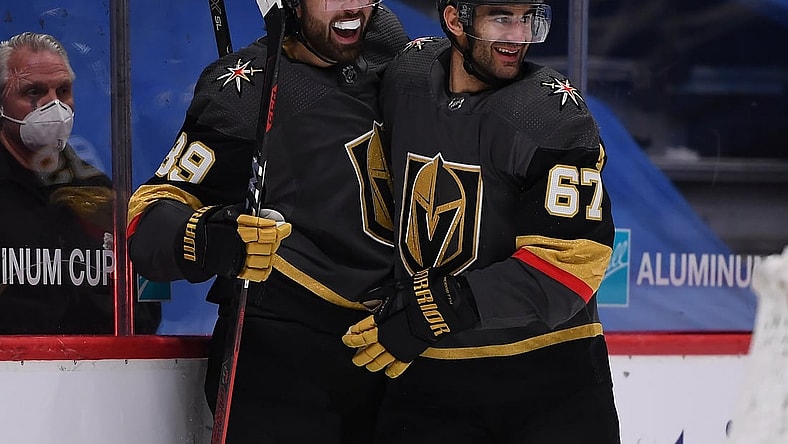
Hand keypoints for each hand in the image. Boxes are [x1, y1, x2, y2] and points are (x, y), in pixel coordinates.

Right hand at [177, 205, 291, 282]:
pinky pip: (257, 274)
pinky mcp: (238, 271)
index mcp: (238, 230)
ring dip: (271, 253)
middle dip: (276, 240)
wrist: (196, 243)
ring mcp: (239, 260)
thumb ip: (245, 216)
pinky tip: (267, 262)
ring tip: (272, 246)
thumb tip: (263, 216)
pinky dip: (265, 269)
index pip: (265, 231)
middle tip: (279, 234)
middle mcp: (240, 246)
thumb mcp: (227, 214)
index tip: (285, 227)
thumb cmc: (213, 225)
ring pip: (265, 259)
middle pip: (267, 245)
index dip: (277, 230)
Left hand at [342, 268, 477, 377]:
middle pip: (366, 351)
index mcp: (379, 323)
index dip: (351, 336)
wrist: (433, 307)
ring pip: (378, 362)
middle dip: (358, 355)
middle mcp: (384, 338)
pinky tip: (387, 373)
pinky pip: (398, 367)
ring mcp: (395, 348)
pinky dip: (392, 371)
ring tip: (367, 366)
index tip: (347, 336)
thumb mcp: (390, 293)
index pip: (359, 332)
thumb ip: (377, 299)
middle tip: (354, 357)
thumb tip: (366, 302)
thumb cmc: (413, 297)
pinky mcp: (408, 354)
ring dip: (370, 365)